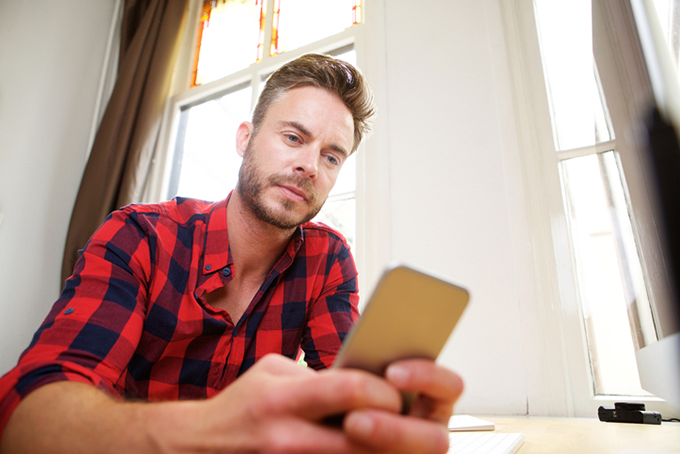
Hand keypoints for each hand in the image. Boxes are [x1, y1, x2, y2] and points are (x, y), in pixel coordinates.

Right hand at [189, 354, 461, 453]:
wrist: (197, 447)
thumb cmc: (240, 405)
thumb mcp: (271, 373)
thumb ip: (318, 378)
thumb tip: (367, 380)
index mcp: (283, 398)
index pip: (349, 389)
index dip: (383, 391)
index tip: (397, 390)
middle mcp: (287, 437)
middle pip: (366, 440)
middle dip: (405, 435)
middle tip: (423, 428)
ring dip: (390, 452)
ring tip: (408, 442)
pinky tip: (378, 451)